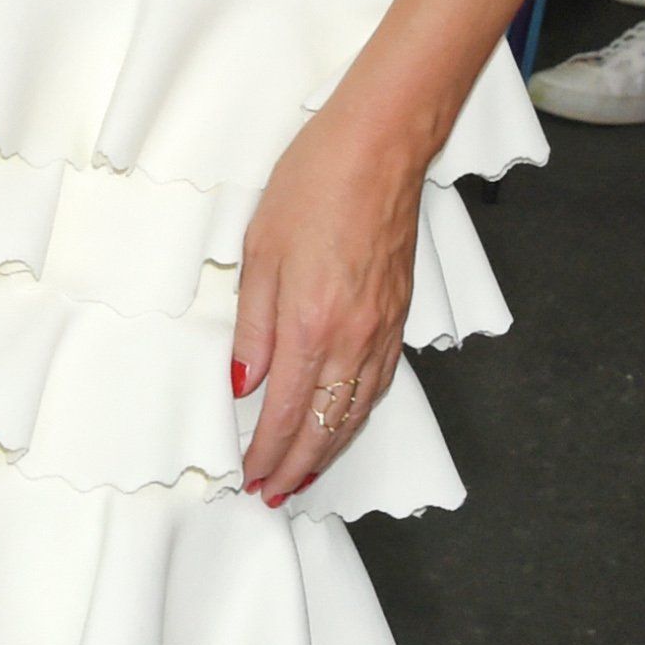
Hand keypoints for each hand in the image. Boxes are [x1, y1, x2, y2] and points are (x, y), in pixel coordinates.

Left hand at [230, 92, 430, 509]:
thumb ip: (252, 328)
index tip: (251, 478)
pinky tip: (345, 423)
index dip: (268, 454)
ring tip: (306, 475)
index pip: (287, 414)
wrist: (380, 148)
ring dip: (331, 451)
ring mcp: (383, 330)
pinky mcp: (399, 316)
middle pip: (326, 427)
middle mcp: (353, 339)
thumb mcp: (260, 252)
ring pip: (357, 412)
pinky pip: (380, 385)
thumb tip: (244, 384)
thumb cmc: (315, 185)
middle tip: (275, 496)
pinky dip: (359, 417)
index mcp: (311, 326)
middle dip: (298, 468)